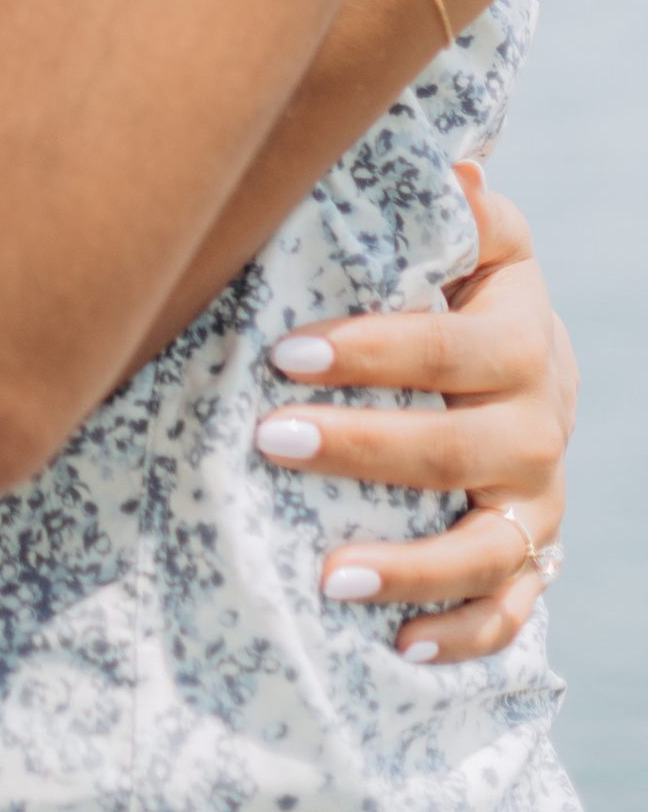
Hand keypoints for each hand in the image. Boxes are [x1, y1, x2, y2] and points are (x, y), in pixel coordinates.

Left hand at [255, 165, 570, 662]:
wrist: (528, 364)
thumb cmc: (467, 289)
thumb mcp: (478, 241)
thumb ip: (460, 210)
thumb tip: (454, 166)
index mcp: (522, 339)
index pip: (451, 347)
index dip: (372, 350)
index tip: (286, 354)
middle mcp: (539, 425)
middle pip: (461, 449)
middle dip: (365, 449)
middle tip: (270, 440)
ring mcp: (537, 501)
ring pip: (489, 548)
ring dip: (411, 567)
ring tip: (328, 575)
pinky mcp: (532, 556)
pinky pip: (511, 610)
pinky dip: (461, 635)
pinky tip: (397, 645)